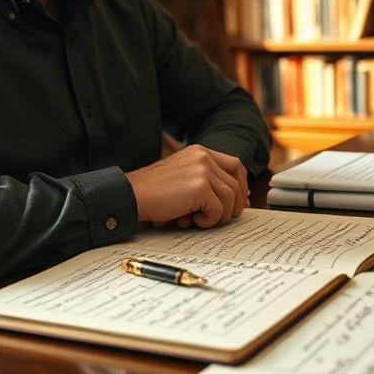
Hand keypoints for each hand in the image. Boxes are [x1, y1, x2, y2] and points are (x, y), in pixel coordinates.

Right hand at [124, 145, 248, 228]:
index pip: (235, 165)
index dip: (241, 185)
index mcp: (200, 152)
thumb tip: (237, 198)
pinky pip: (217, 210)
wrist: (132, 194)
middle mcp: (204, 157)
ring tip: (196, 220)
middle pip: (236, 184)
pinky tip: (189, 220)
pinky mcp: (200, 187)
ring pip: (230, 199)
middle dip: (232, 206)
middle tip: (218, 219)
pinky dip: (206, 221)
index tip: (238, 201)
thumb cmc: (154, 191)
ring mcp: (203, 171)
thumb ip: (207, 180)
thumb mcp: (184, 176)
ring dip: (216, 216)